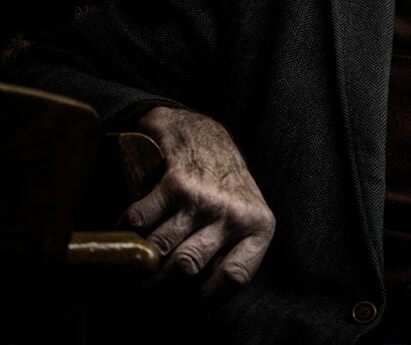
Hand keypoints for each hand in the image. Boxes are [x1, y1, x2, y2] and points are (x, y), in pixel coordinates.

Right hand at [123, 107, 275, 302]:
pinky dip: (123, 235)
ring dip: (131, 269)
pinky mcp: (176, 183)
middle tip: (131, 302)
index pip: (234, 278)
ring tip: (118, 280)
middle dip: (152, 292)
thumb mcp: (244, 218)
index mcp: (258, 228)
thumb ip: (229, 254)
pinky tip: (121, 239)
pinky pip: (139, 222)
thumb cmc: (223, 187)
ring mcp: (205, 198)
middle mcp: (235, 214)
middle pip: (185, 270)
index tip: (183, 307)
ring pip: (158, 249)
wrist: (205, 135)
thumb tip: (197, 305)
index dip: (205, 299)